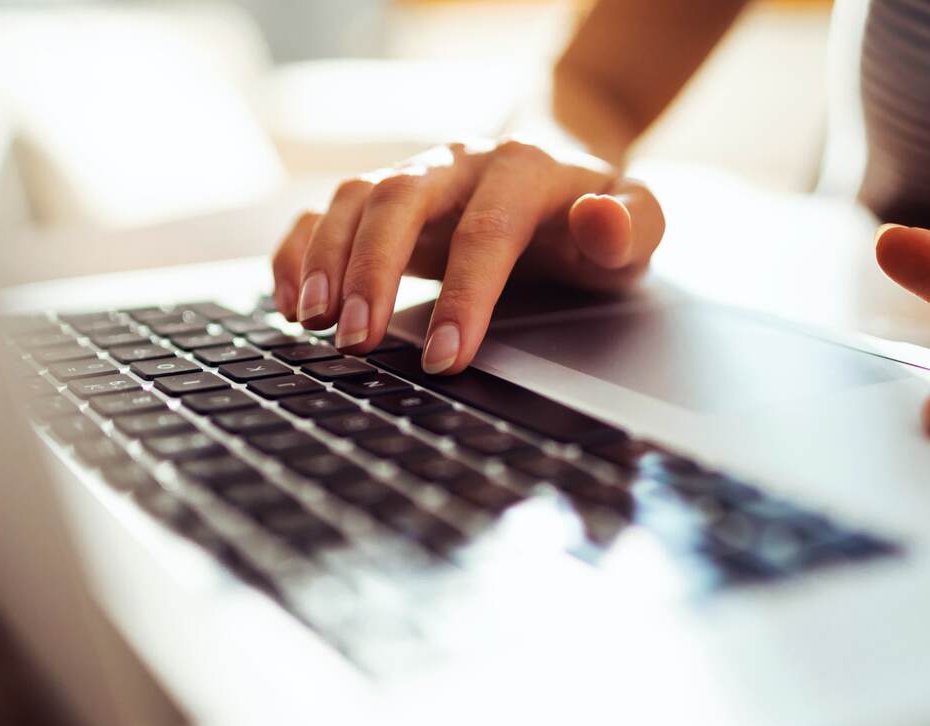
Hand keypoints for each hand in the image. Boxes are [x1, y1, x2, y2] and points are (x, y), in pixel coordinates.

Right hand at [270, 139, 663, 373]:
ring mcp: (416, 175)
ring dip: (326, 258)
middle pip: (400, 198)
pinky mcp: (384, 200)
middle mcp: (460, 163)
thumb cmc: (595, 219)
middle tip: (358, 342)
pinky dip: (297, 250)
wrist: (561, 177)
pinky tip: (290, 301)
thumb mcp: (638, 225)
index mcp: (524, 169)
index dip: (464, 296)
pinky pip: (325, 210)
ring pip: (354, 197)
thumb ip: (634, 225)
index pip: (487, 230)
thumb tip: (600, 221)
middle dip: (372, 271)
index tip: (447, 359)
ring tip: (313, 322)